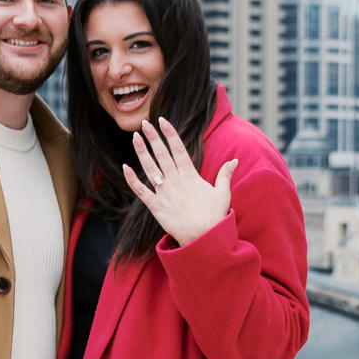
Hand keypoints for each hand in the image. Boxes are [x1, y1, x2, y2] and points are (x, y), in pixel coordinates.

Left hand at [123, 119, 236, 246]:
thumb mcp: (222, 193)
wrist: (203, 238)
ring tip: (135, 137)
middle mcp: (175, 181)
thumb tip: (234, 160)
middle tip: (145, 122)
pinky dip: (132, 179)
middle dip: (153, 137)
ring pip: (150, 168)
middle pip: (162, 154)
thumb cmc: (214, 216)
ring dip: (142, 152)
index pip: (178, 149)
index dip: (170, 133)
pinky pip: (141, 191)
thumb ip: (225, 175)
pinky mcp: (155, 207)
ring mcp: (164, 193)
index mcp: (190, 176)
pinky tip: (125, 167)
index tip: (162, 120)